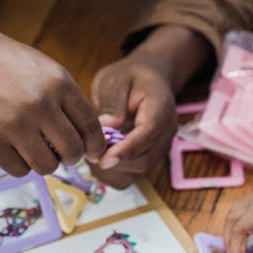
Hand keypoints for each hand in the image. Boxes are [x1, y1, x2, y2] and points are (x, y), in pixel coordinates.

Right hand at [0, 33, 105, 175]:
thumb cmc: (13, 66)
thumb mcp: (48, 72)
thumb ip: (69, 101)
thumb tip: (89, 139)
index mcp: (59, 84)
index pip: (89, 125)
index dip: (96, 145)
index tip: (95, 153)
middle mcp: (39, 104)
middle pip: (72, 149)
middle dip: (73, 157)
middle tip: (65, 154)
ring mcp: (14, 123)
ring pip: (47, 165)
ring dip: (47, 162)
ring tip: (40, 150)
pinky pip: (20, 169)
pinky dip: (22, 165)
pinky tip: (18, 150)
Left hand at [89, 55, 176, 188]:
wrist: (149, 79)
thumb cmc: (131, 77)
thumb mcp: (117, 79)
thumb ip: (113, 102)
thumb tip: (106, 128)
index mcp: (161, 109)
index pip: (147, 135)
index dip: (125, 150)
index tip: (102, 159)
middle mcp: (166, 132)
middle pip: (143, 160)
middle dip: (113, 161)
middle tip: (87, 152)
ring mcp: (159, 147)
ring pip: (137, 172)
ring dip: (111, 169)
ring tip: (93, 151)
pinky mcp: (150, 156)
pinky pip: (132, 175)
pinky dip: (113, 173)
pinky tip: (101, 157)